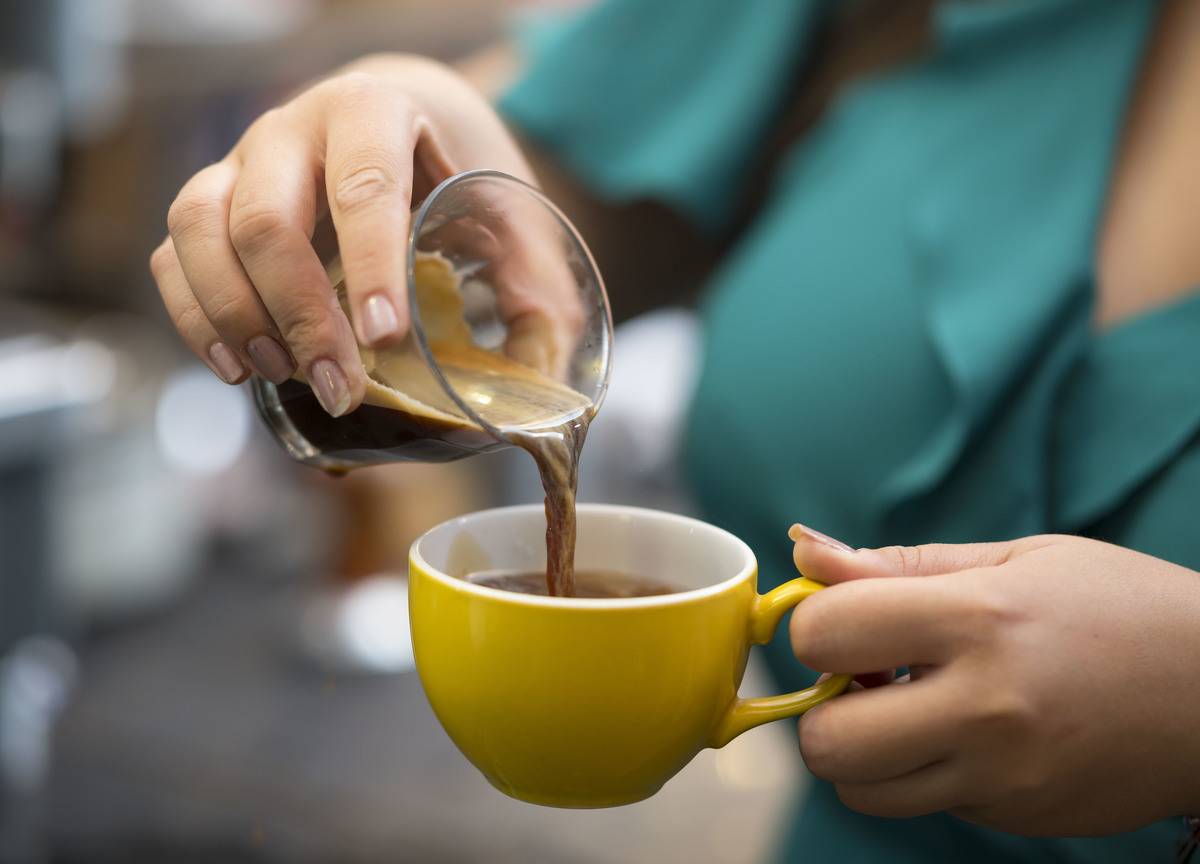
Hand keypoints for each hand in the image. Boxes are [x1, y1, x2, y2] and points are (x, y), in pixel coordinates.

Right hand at [150, 55, 537, 414]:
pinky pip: (174, 254)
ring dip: (235, 314)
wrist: (403, 121)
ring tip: (282, 375)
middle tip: (340, 385)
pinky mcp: (212, 202)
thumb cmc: (458, 171)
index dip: (371, 262)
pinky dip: (195, 316)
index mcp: (375, 111)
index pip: (363, 185)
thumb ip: (534, 285)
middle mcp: (294, 129)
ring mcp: (241, 162)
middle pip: (265, 217)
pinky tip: (239, 367)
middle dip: (300, 313)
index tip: (385, 336)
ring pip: (199, 228)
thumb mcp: (509, 211)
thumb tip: (546, 385)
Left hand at [787, 526, 1199, 835]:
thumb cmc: (1118, 606)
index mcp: (979, 618)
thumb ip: (898, 565)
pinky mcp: (1019, 817)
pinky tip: (967, 736)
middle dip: (822, 709)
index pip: (825, 634)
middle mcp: (985, 707)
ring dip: (862, 752)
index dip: (813, 626)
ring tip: (908, 709)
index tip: (843, 621)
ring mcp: (1003, 776)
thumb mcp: (1013, 560)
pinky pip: (925, 805)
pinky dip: (923, 774)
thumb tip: (803, 550)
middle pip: (826, 742)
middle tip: (863, 680)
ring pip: (862, 791)